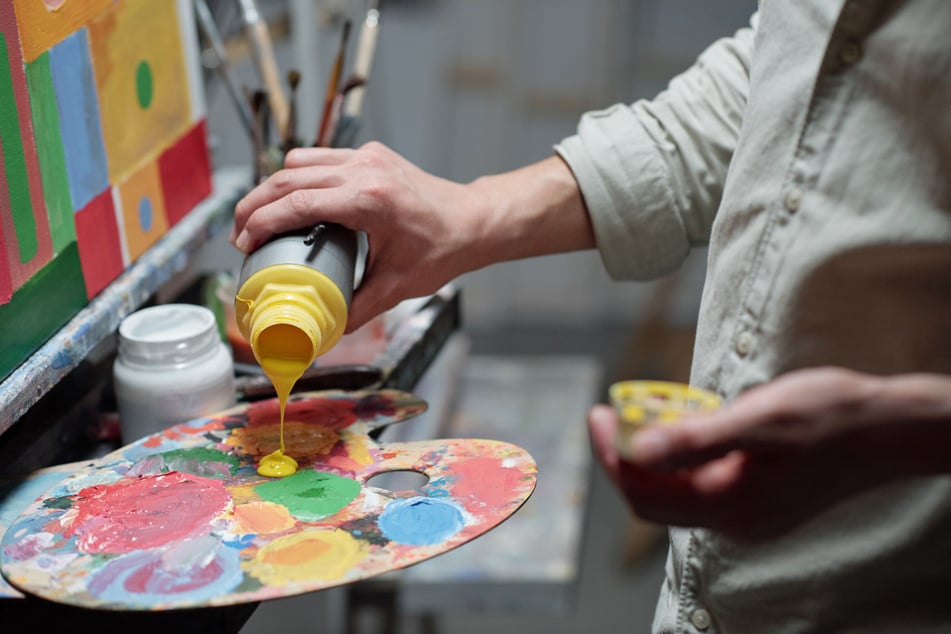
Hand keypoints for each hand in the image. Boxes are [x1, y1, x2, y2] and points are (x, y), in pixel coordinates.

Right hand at [231, 142, 593, 332]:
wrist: (473, 221)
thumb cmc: (442, 250)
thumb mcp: (397, 287)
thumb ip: (357, 310)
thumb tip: (322, 332)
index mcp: (369, 199)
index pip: (298, 203)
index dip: (262, 221)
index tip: (242, 243)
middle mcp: (364, 169)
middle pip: (288, 177)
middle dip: (255, 204)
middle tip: (239, 235)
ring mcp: (366, 157)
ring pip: (300, 162)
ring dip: (272, 187)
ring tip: (258, 219)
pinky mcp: (369, 154)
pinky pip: (319, 158)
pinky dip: (297, 177)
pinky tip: (289, 201)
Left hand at [588, 367, 950, 540]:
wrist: (889, 430)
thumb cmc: (829, 417)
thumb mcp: (757, 418)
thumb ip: (696, 438)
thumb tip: (638, 449)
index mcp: (730, 505)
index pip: (644, 492)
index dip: (612, 455)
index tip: (598, 414)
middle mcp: (735, 520)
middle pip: (655, 497)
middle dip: (625, 456)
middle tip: (611, 413)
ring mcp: (748, 515)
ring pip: (677, 492)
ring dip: (652, 457)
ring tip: (642, 414)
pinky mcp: (759, 502)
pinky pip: (701, 486)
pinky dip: (681, 459)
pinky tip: (683, 427)